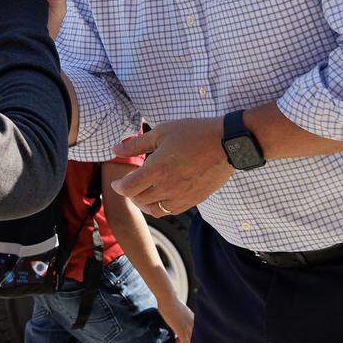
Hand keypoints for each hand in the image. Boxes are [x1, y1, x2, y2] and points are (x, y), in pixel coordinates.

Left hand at [110, 119, 233, 216]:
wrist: (227, 144)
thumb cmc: (194, 133)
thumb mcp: (162, 132)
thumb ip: (136, 144)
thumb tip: (115, 149)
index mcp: (157, 170)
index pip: (128, 189)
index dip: (118, 187)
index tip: (116, 182)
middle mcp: (168, 187)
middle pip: (139, 200)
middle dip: (130, 192)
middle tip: (131, 183)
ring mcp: (182, 196)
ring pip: (154, 209)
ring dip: (144, 202)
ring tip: (144, 191)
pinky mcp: (194, 200)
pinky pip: (171, 211)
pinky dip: (161, 206)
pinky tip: (162, 194)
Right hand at [157, 294, 193, 342]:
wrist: (168, 299)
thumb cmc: (171, 301)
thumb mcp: (180, 310)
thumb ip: (182, 316)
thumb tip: (177, 318)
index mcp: (194, 319)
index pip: (197, 333)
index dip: (191, 338)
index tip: (182, 338)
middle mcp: (193, 324)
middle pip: (196, 339)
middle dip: (188, 342)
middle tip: (179, 342)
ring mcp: (188, 327)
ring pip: (191, 342)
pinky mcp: (182, 330)